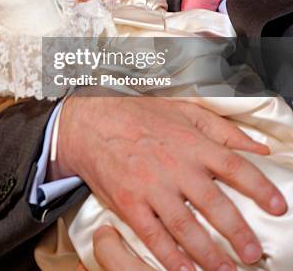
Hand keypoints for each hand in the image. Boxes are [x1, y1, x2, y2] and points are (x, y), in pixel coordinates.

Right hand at [57, 96, 285, 270]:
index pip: (233, 165)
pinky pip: (153, 236)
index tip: (278, 206)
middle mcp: (174, 166)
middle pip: (213, 204)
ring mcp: (150, 187)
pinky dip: (170, 257)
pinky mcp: (129, 204)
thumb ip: (223, 129)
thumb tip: (258, 147)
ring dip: (208, 253)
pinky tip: (185, 270)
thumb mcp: (184, 111)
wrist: (91, 124)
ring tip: (226, 270)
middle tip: (253, 253)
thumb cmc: (139, 117)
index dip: (259, 187)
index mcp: (190, 142)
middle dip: (237, 232)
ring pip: (185, 226)